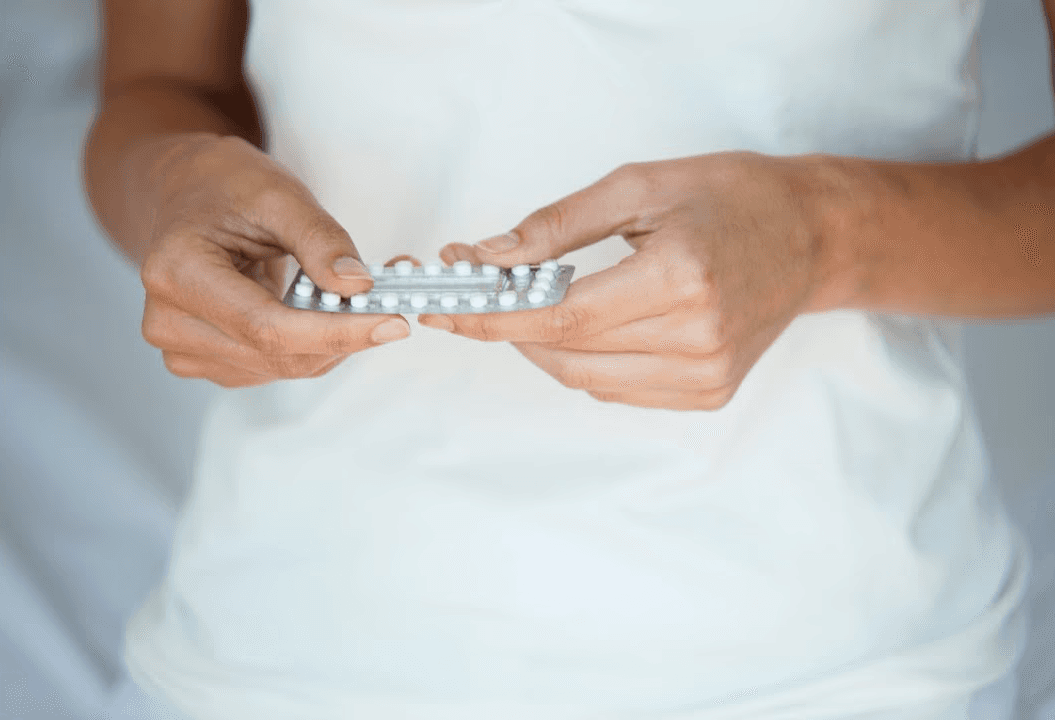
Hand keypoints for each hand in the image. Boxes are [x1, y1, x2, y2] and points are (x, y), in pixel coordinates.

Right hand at [139, 135, 410, 386]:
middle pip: (279, 356)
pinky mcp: (205, 361)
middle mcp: (169, 321)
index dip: (337, 332)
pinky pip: (277, 366)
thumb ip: (321, 241)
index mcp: (177, 272)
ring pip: (285, 367)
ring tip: (356, 298)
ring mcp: (183, 348)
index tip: (393, 323)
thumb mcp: (279, 195)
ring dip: (334, 341)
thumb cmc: (227, 186)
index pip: (268, 327)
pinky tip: (322, 312)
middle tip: (395, 305)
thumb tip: (358, 286)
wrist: (188, 194)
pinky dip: (314, 345)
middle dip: (346, 336)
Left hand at [421, 153, 842, 409]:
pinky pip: (617, 390)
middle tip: (479, 296)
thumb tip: (489, 257)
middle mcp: (696, 339)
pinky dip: (584, 362)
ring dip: (544, 346)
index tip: (445, 311)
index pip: (561, 316)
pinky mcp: (709, 394)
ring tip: (531, 306)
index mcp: (681, 279)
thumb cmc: (732, 198)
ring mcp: (706, 375)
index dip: (494, 317)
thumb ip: (557, 227)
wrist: (810, 236)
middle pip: (567, 351)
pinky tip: (584, 327)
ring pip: (586, 380)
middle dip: (509, 327)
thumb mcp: (640, 186)